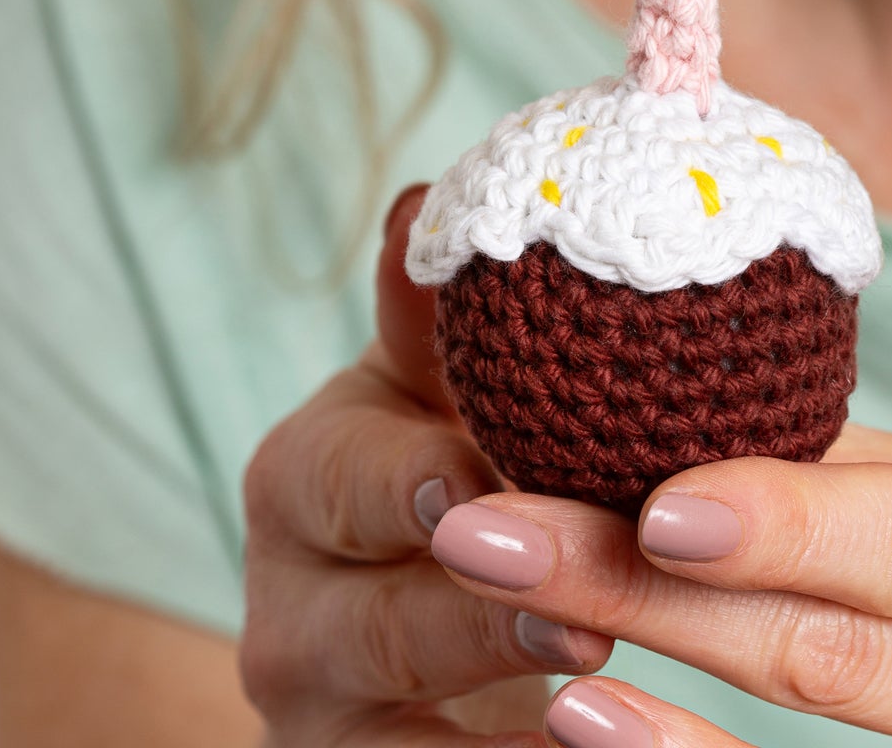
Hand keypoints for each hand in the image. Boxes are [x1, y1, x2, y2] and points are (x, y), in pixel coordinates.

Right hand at [238, 186, 613, 746]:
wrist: (419, 602)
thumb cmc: (436, 455)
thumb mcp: (429, 387)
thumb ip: (427, 313)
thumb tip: (423, 198)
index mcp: (301, 481)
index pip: (344, 480)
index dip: (415, 481)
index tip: (480, 480)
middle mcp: (288, 603)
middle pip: (380, 619)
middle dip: (480, 608)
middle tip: (582, 601)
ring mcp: (322, 708)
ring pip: (406, 721)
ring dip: (505, 696)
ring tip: (603, 669)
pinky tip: (592, 743)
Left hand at [427, 425, 891, 747]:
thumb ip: (854, 475)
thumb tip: (653, 410)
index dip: (795, 524)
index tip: (653, 501)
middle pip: (854, 653)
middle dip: (656, 590)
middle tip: (496, 534)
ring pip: (834, 745)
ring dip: (660, 693)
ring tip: (522, 626)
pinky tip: (594, 717)